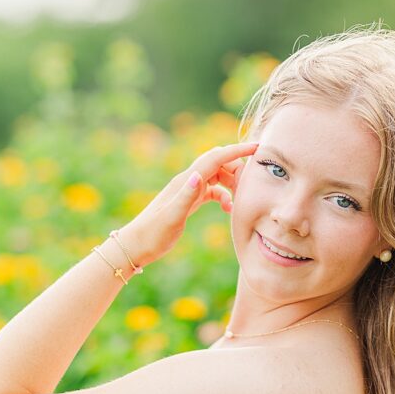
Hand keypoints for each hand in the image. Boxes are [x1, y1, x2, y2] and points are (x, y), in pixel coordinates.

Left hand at [123, 140, 258, 266]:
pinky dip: (224, 195)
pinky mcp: (189, 201)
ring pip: (217, 176)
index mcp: (186, 181)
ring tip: (242, 198)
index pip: (216, 158)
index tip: (258, 147)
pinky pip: (212, 190)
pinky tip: (228, 209)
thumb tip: (198, 175)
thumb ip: (185, 196)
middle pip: (218, 162)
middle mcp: (188, 181)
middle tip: (253, 183)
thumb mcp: (171, 217)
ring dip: (232, 182)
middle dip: (238, 167)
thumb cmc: (153, 234)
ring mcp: (188, 190)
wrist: (136, 246)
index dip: (237, 151)